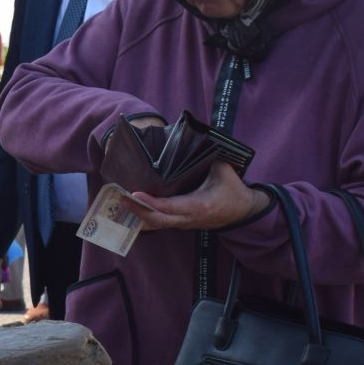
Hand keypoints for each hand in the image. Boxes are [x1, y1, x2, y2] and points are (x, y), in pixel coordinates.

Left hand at [125, 164, 269, 231]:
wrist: (243, 211)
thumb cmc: (233, 189)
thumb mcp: (223, 170)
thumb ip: (207, 157)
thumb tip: (190, 139)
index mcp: (199, 205)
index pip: (170, 206)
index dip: (151, 202)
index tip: (134, 194)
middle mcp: (189, 218)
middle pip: (158, 220)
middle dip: (137, 211)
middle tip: (120, 198)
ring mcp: (185, 223)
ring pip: (158, 225)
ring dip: (139, 216)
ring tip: (120, 204)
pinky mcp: (182, 224)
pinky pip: (161, 224)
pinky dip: (146, 218)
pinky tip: (133, 211)